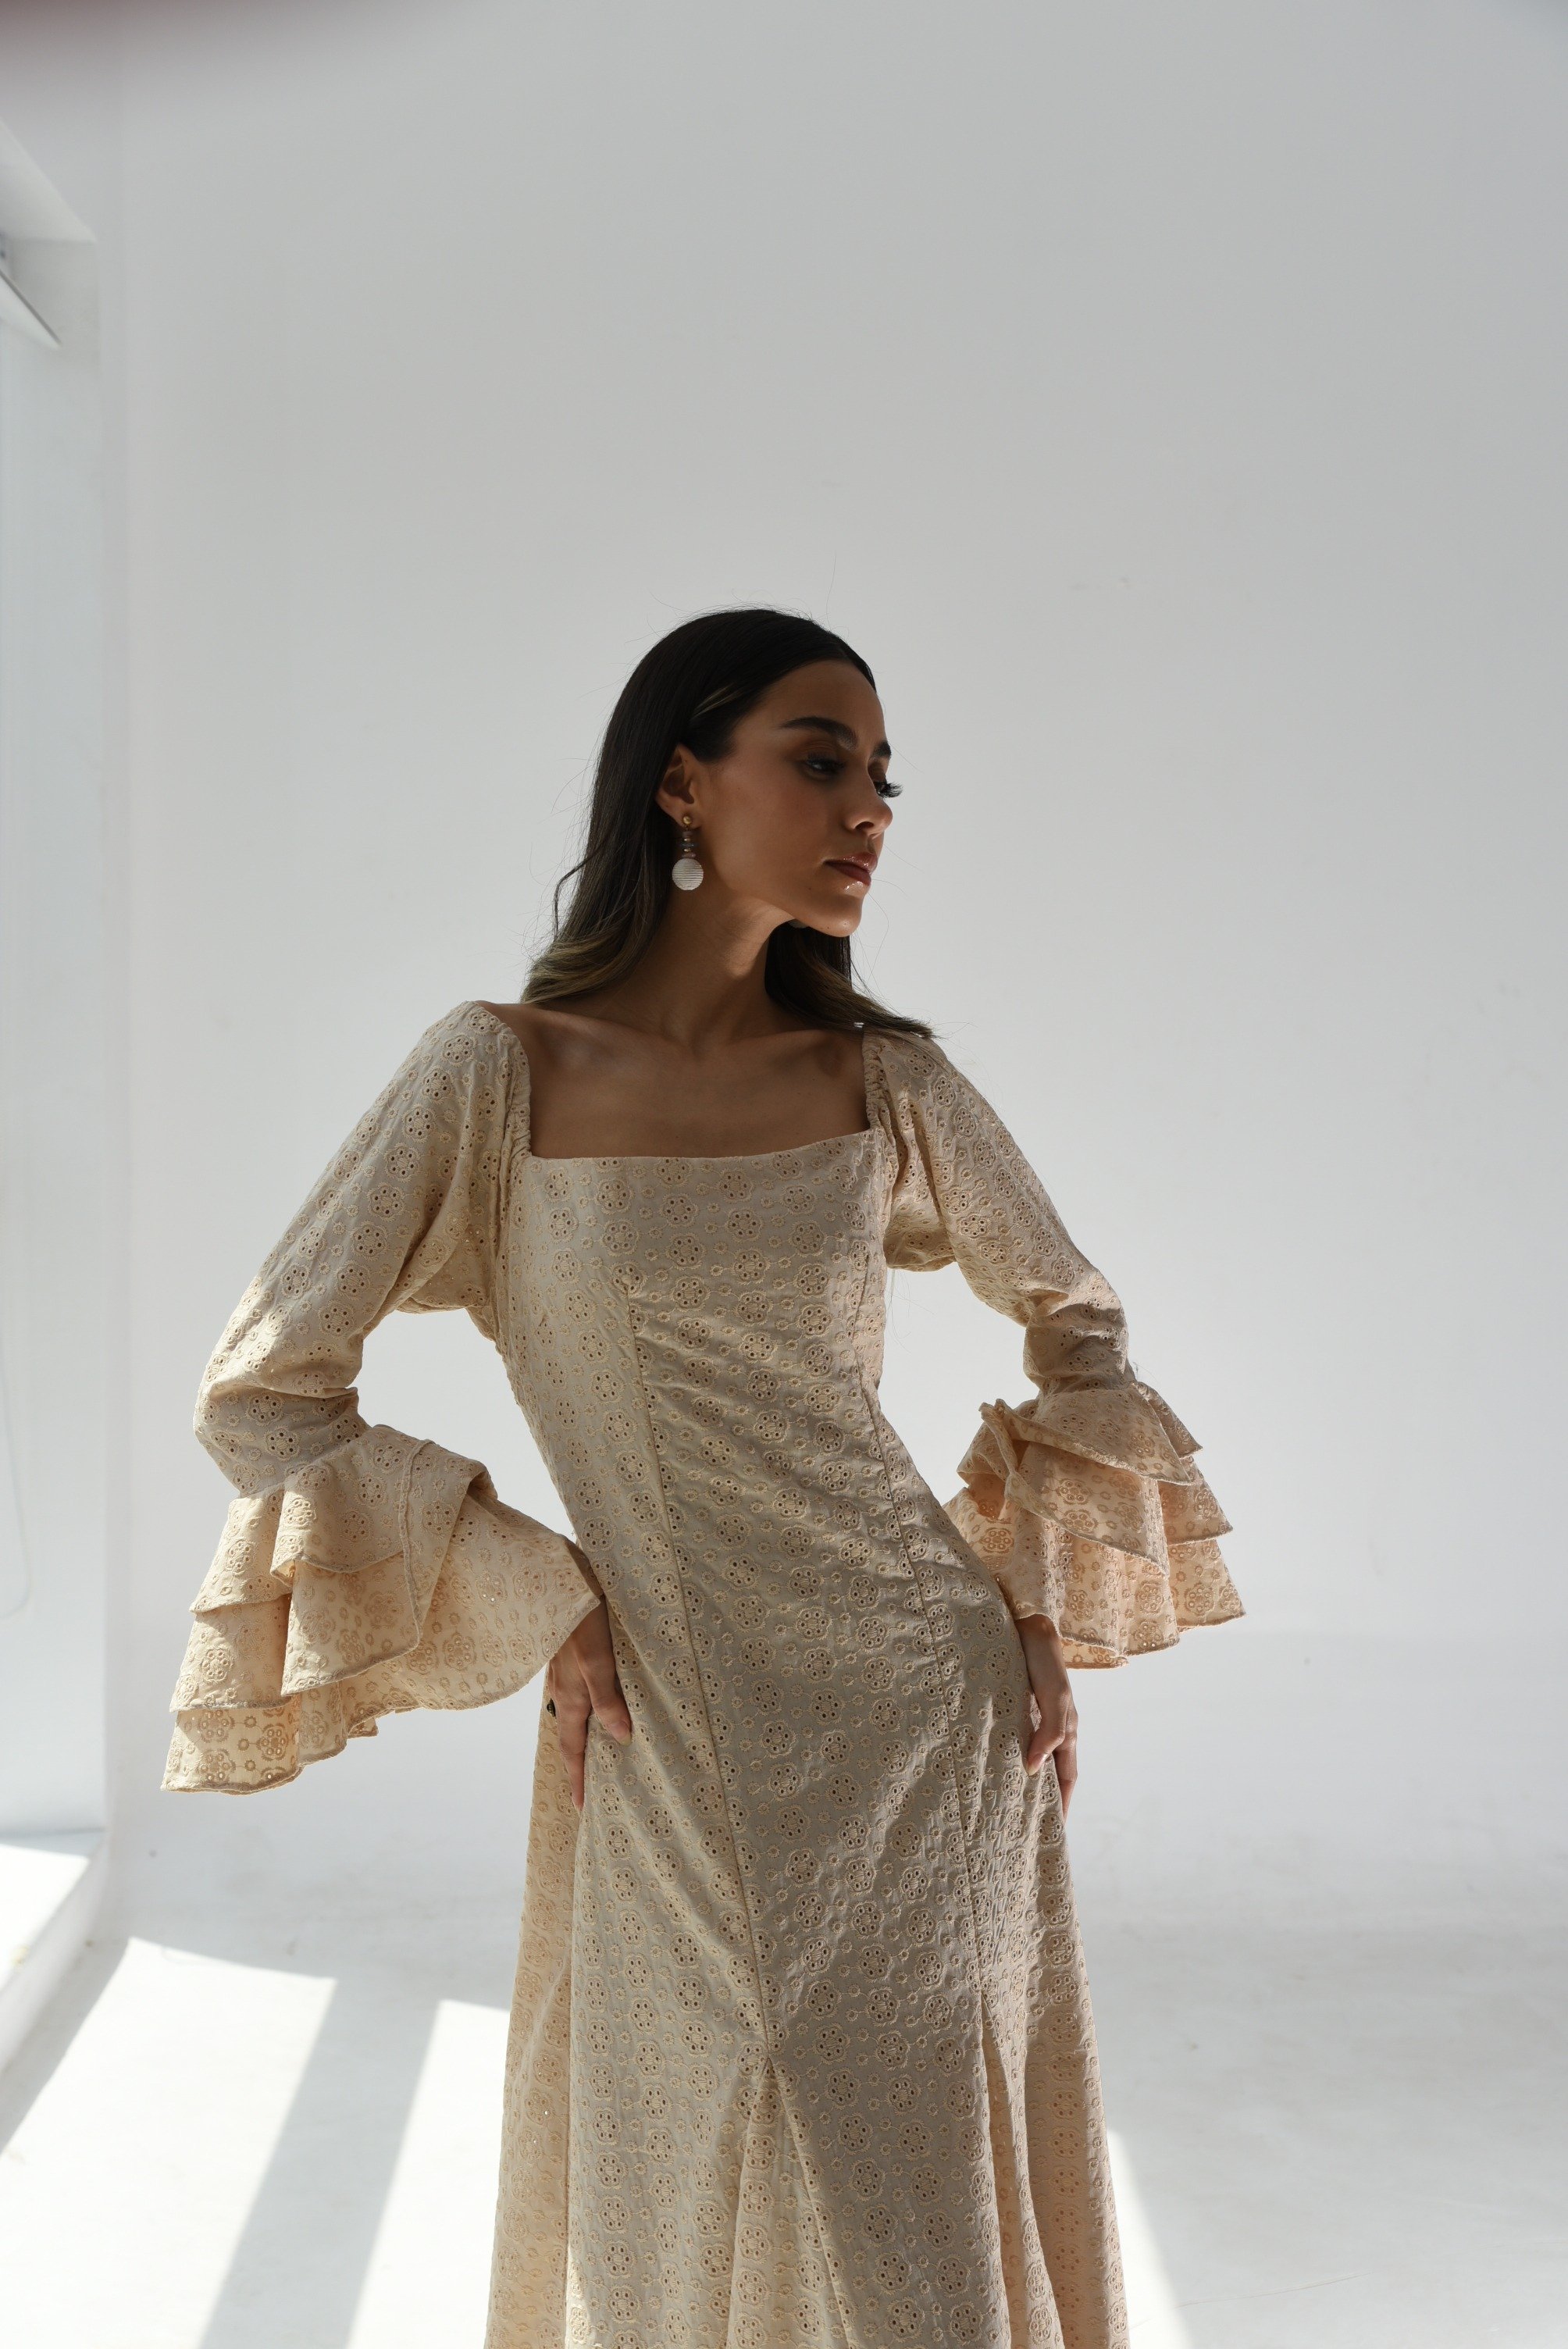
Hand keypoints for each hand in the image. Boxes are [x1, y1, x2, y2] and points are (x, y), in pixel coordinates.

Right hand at [545, 1547, 631, 1810]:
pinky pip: (575, 1689)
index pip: (575, 1747)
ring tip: (595, 1752)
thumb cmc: (578, 1608)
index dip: (580, 1777)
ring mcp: (563, 1668)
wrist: (548, 1569)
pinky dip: (585, 1706)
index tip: (582, 1808)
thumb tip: (619, 1738)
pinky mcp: (567, 1649)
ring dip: (583, 1735)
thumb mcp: (596, 1652)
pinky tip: (594, 1700)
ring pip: (574, 1711)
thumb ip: (606, 1693)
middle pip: (571, 1734)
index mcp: (571, 1693)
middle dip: (579, 1763)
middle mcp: (563, 1686)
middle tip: (588, 1791)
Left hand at [1016, 1614, 1077, 1814]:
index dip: (1062, 1804)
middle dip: (1043, 1799)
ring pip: (1030, 1758)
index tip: (1054, 1834)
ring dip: (1023, 1781)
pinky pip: (1012, 1740)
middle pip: (1050, 1772)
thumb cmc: (1042, 1658)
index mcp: (1067, 1728)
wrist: (1024, 1622)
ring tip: (1007, 1807)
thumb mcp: (1053, 1696)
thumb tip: (1032, 1770)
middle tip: (1027, 1829)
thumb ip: (1049, 1731)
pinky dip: (1007, 1759)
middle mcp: (1050, 1727)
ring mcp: (1031, 1718)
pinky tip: (992, 1769)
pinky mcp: (1011, 1707)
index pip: (1066, 1776)